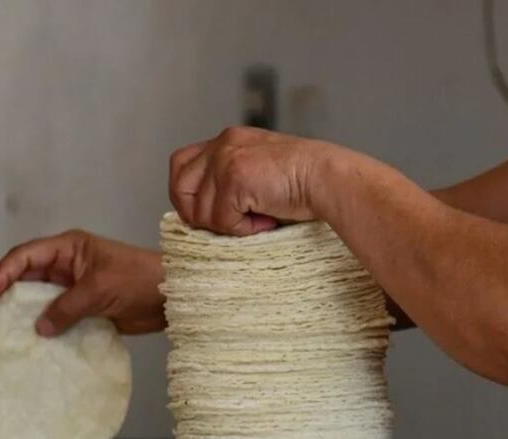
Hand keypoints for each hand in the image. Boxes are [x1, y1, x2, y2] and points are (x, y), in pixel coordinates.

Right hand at [0, 230, 165, 335]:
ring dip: (30, 315)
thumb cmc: (138, 279)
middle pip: (29, 278)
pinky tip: (38, 344)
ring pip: (42, 300)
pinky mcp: (86, 309)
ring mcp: (76, 288)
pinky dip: (49, 329)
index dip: (4, 273)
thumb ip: (67, 307)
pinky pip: (60, 317)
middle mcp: (67, 266)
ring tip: (10, 334)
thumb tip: (39, 327)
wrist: (172, 296)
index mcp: (68, 248)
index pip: (26, 256)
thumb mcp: (99, 289)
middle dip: (10, 296)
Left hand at [168, 126, 335, 235]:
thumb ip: (230, 182)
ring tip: (260, 219)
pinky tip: (267, 220)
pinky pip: (223, 220)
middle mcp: (222, 144)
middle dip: (200, 215)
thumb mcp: (259, 173)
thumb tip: (203, 216)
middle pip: (180, 189)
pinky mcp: (234, 177)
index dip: (187, 196)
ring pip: (202, 213)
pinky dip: (244, 229)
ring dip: (230, 225)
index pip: (180, 165)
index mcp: (227, 141)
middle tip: (231, 224)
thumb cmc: (303, 183)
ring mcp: (225, 159)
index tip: (210, 215)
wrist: (328, 178)